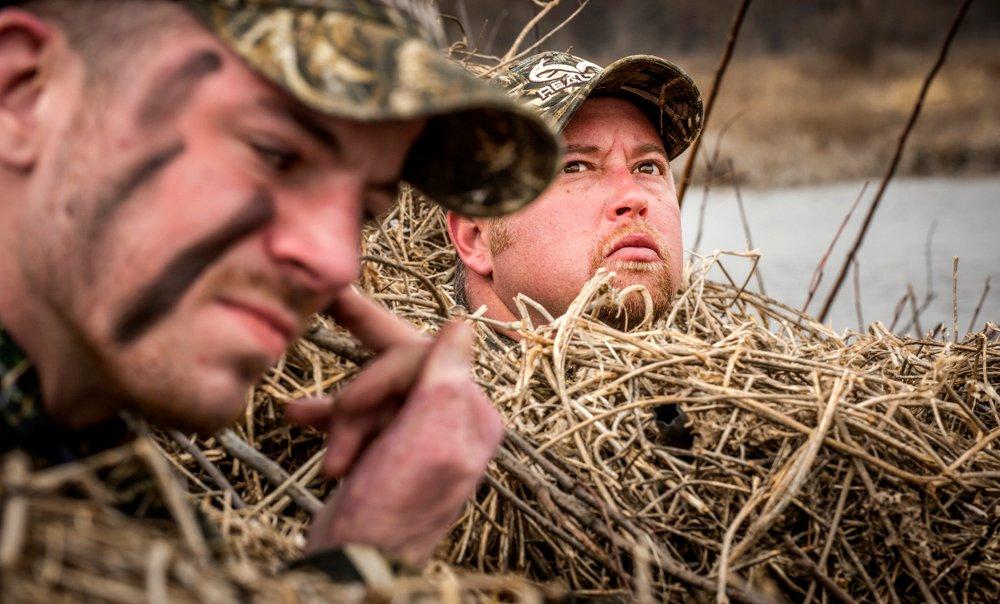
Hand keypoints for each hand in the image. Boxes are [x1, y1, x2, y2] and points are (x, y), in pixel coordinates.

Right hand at [286, 288, 503, 564]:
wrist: (354, 567)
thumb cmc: (389, 512)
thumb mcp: (425, 441)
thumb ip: (447, 379)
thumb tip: (464, 323)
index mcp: (470, 416)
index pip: (426, 356)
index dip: (381, 372)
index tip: (349, 404)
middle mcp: (452, 422)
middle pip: (403, 366)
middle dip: (361, 372)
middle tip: (332, 302)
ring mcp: (420, 438)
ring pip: (374, 392)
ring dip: (339, 411)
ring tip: (304, 424)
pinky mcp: (389, 453)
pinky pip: (360, 415)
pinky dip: (331, 418)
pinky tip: (299, 416)